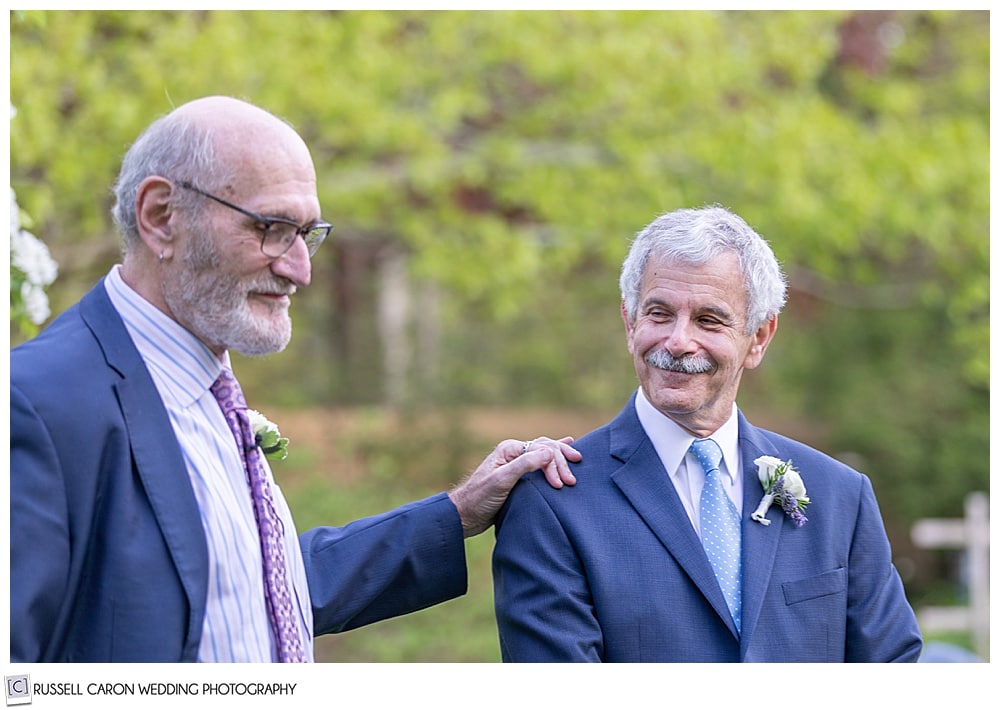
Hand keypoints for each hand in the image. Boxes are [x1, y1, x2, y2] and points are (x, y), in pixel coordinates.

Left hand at [448, 436, 580, 537]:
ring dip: (560, 459)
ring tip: (577, 460)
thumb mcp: (501, 481)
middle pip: (545, 449)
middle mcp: (514, 453)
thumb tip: (549, 453)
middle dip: (561, 462)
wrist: (464, 515)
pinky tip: (565, 448)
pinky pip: (540, 463)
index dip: (554, 465)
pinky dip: (553, 458)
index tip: (560, 485)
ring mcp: (516, 463)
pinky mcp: (518, 476)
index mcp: (509, 449)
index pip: (541, 450)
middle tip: (572, 481)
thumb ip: (524, 465)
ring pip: (545, 453)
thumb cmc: (479, 498)